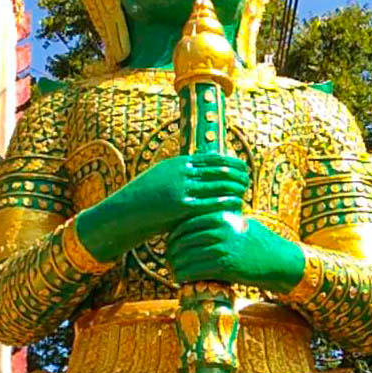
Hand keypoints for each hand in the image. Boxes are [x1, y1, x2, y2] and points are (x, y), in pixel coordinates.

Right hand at [76, 152, 247, 263]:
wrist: (122, 214)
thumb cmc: (142, 203)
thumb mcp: (159, 182)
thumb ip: (177, 178)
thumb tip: (193, 176)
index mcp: (177, 163)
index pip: (211, 157)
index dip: (229, 161)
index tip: (241, 166)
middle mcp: (181, 172)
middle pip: (218, 168)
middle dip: (237, 173)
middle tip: (249, 178)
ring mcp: (181, 188)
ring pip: (218, 184)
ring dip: (235, 187)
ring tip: (246, 191)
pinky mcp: (180, 207)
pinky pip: (210, 202)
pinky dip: (226, 202)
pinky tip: (237, 205)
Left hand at [167, 212, 305, 293]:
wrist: (280, 260)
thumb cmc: (260, 243)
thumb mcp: (239, 224)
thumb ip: (219, 222)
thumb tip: (194, 227)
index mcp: (220, 215)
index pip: (185, 224)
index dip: (173, 237)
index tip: (169, 246)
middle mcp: (219, 229)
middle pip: (182, 241)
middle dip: (171, 253)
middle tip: (169, 262)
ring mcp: (222, 247)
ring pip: (185, 257)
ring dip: (175, 267)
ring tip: (174, 272)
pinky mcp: (224, 265)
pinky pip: (194, 270)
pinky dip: (184, 276)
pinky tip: (181, 280)